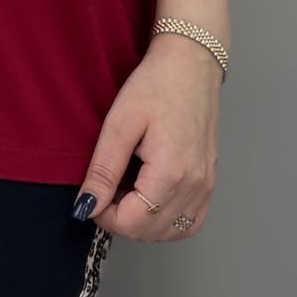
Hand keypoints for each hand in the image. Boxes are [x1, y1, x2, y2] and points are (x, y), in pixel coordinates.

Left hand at [74, 34, 221, 241]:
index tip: (91, 196)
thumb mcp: (119, 123)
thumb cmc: (155, 85)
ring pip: (172, 232)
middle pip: (152, 232)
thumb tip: (86, 207)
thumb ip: (103, 170)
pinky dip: (168, 221)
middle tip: (105, 191)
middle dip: (121, 221)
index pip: (133, 223)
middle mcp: (195, 185)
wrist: (190, 64)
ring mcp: (206, 185)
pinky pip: (191, 221)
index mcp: (171, 171)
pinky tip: (150, 200)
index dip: (104, 216)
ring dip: (143, 224)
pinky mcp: (210, 181)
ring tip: (125, 192)